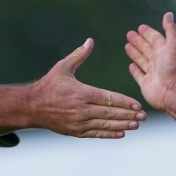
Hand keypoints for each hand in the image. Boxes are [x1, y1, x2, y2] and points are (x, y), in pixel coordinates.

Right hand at [25, 40, 145, 138]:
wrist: (31, 107)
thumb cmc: (49, 85)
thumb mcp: (62, 67)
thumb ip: (79, 55)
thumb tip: (90, 41)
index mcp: (81, 93)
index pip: (108, 99)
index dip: (124, 102)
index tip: (137, 104)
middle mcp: (82, 109)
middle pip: (110, 113)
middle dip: (128, 115)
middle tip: (143, 116)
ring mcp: (79, 122)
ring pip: (105, 125)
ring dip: (122, 125)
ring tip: (136, 125)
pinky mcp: (76, 132)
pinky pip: (96, 134)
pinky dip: (109, 134)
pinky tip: (122, 133)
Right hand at [124, 12, 175, 111]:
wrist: (175, 91)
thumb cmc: (175, 67)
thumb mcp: (174, 44)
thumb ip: (171, 29)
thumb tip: (168, 14)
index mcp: (164, 51)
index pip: (154, 38)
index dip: (148, 33)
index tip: (140, 27)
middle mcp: (158, 61)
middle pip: (146, 48)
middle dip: (138, 41)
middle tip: (129, 34)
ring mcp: (152, 73)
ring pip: (142, 60)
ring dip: (135, 53)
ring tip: (127, 46)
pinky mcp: (146, 85)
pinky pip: (139, 76)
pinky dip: (135, 71)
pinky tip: (131, 66)